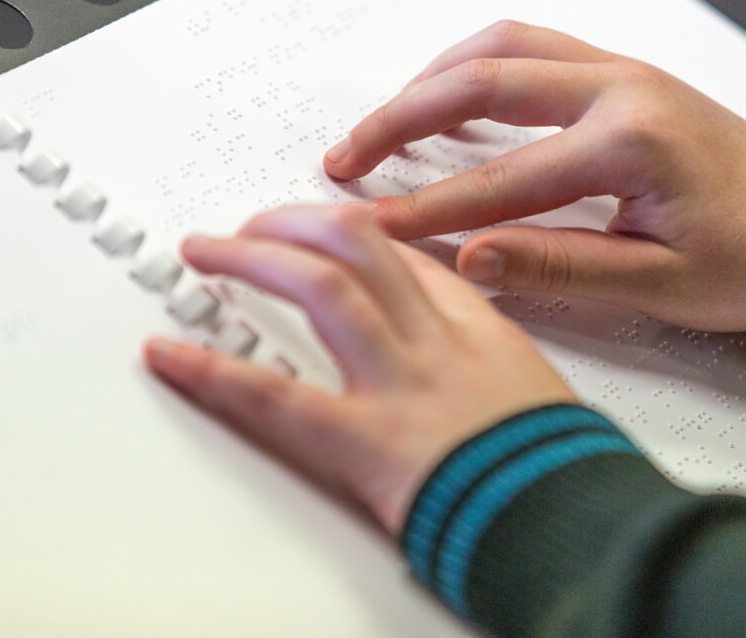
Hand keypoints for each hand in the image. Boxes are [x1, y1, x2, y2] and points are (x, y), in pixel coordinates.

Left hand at [144, 205, 576, 533]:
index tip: (328, 230)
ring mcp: (398, 384)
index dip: (357, 235)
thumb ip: (500, 374)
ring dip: (252, 258)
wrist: (573, 523)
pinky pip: (277, 395)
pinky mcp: (364, 441)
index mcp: (481, 332)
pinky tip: (172, 354)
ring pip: (320, 287)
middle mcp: (435, 342)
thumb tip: (478, 378)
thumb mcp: (542, 399)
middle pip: (358, 245)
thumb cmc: (563, 472)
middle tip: (254, 225)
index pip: (409, 258)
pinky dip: (214, 370)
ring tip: (205, 250)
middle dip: (296, 223)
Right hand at [323, 21, 745, 331]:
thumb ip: (558, 269)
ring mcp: (624, 72)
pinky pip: (534, 48)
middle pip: (482, 81)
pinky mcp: (626, 76)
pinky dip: (479, 66)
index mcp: (629, 142)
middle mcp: (621, 88)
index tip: (372, 229)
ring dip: (435, 78)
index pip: (500, 180)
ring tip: (386, 122)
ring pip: (504, 47)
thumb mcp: (658, 284)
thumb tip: (469, 260)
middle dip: (402, 118)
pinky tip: (453, 97)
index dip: (427, 209)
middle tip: (346, 156)